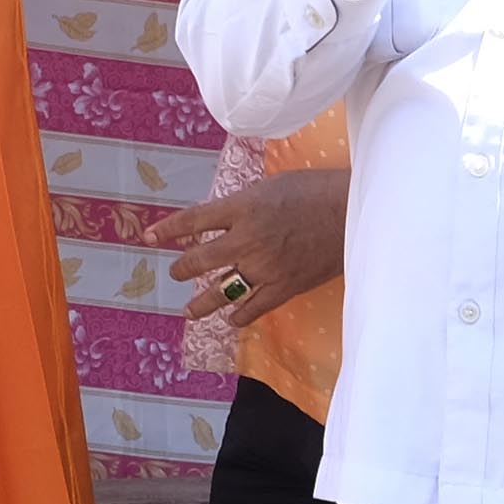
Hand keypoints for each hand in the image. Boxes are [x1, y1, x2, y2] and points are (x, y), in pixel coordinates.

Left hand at [157, 166, 349, 328]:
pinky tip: (233, 319)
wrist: (353, 212)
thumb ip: (245, 203)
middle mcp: (246, 239)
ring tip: (189, 311)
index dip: (167, 229)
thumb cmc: (317, 190)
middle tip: (178, 273)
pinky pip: (254, 308)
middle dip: (184, 269)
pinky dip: (240, 315)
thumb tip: (226, 218)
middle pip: (200, 259)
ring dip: (202, 303)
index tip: (149, 237)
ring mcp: (264, 266)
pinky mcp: (284, 286)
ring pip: (222, 291)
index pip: (193, 220)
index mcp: (242, 207)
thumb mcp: (273, 185)